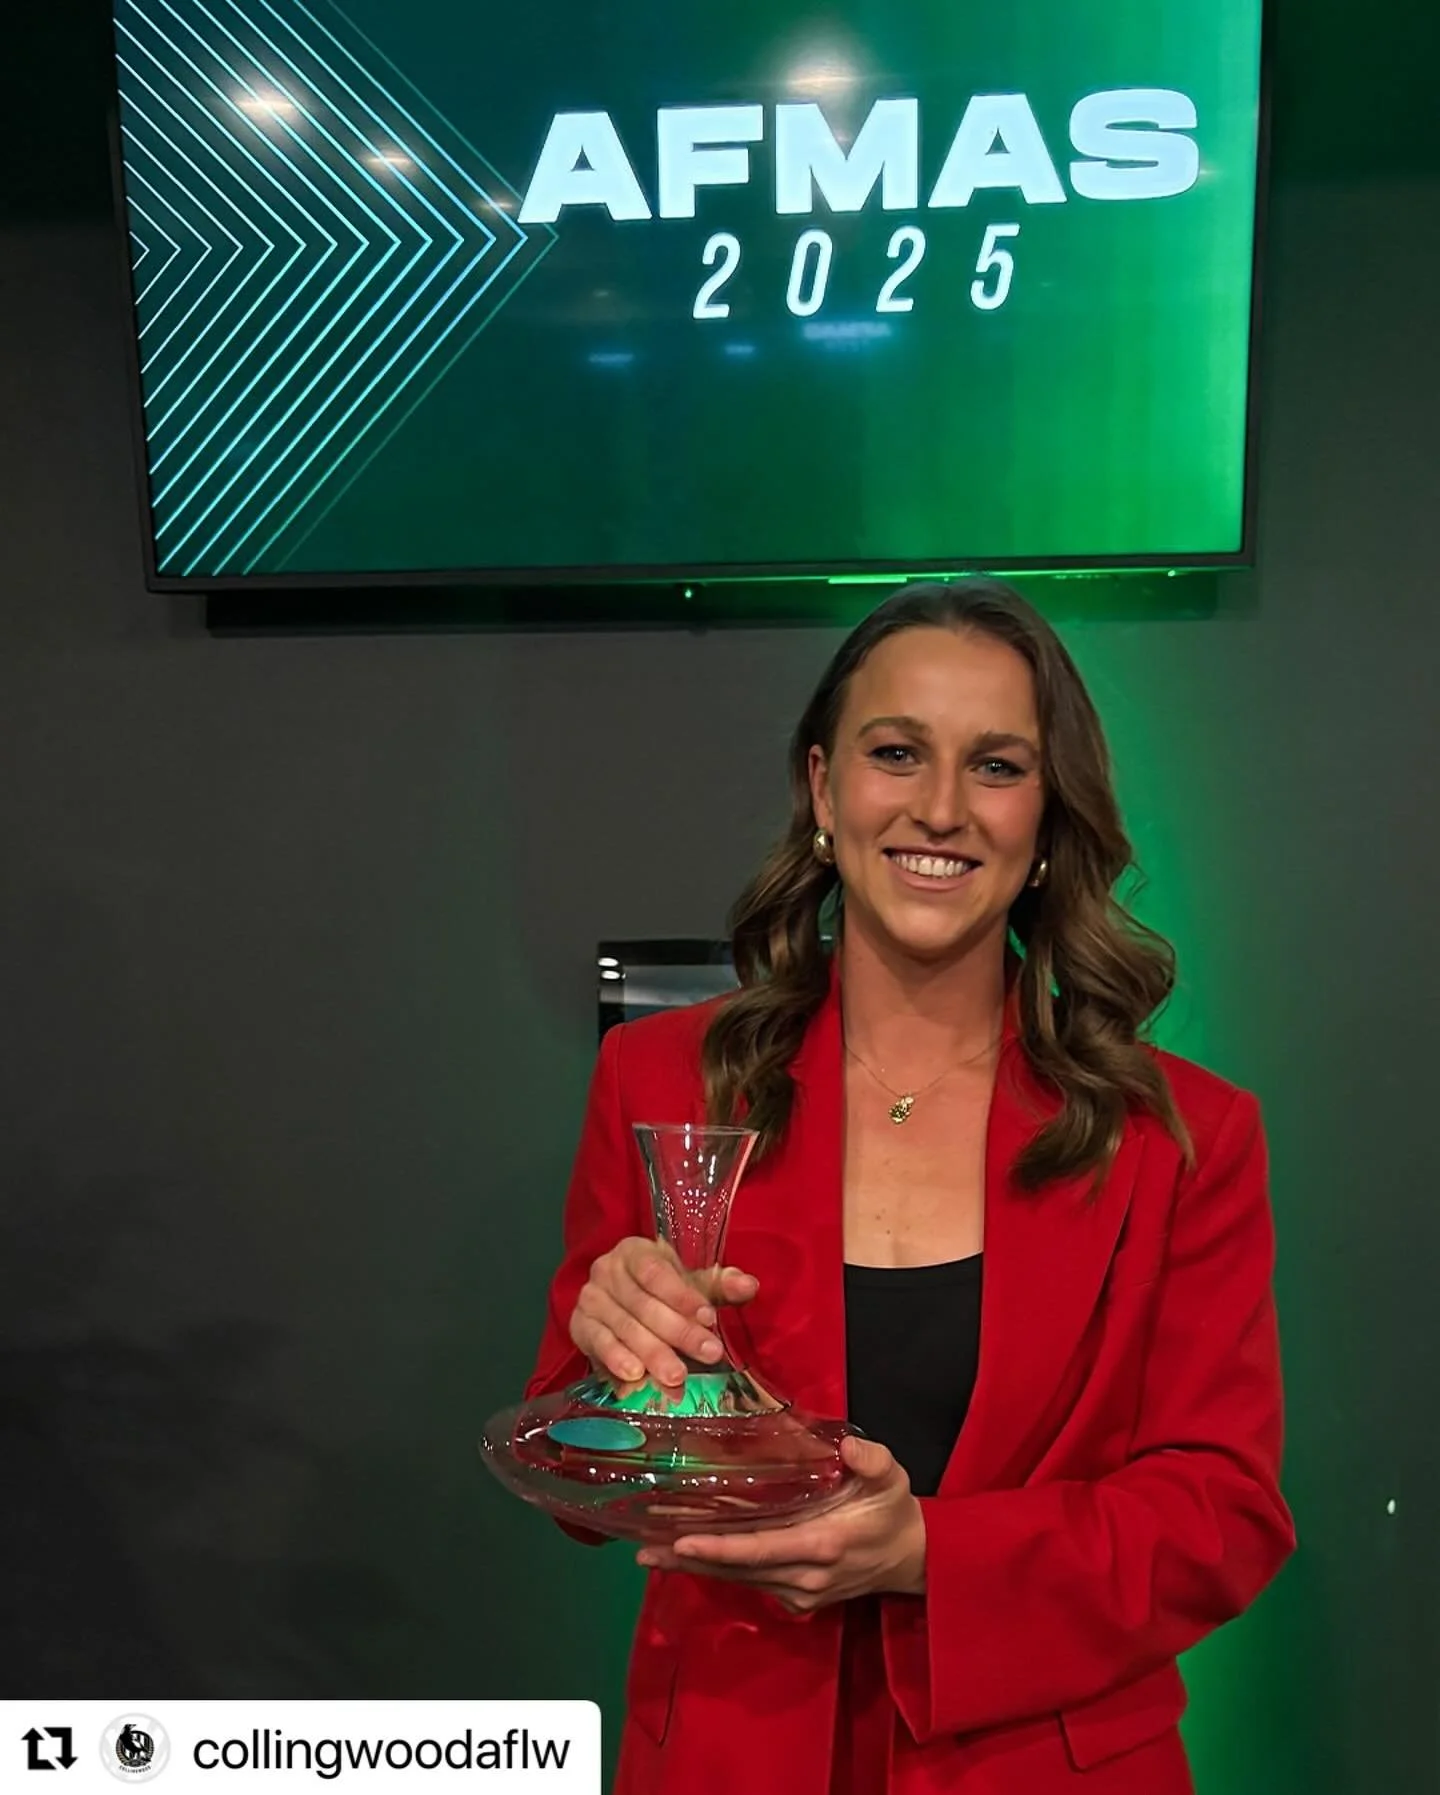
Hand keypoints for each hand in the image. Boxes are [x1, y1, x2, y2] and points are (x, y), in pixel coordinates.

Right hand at [569, 1236, 758, 1390]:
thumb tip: (750, 1286)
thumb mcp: (691, 1284)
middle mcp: (606, 1270)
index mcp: (635, 1251)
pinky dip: (616, 1361)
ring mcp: (590, 1298)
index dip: (683, 1295)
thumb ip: (719, 1285)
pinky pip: (598, 1344)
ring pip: (624, 1328)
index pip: (656, 1271)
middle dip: (678, 1332)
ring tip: (677, 1377)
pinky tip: (635, 1378)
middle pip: (643, 1304)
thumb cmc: (663, 1290)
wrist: (619, 1303)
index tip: (709, 1318)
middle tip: (709, 1354)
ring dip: (652, 1354)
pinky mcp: (579, 1326)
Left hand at [636, 1435, 925, 1610]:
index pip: (763, 1549)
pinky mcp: (796, 1599)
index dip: (721, 1548)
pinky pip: (751, 1582)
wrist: (913, 1559)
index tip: (683, 1542)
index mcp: (823, 1544)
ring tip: (652, 1553)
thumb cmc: (894, 1511)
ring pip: (739, 1579)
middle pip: (738, 1568)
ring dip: (695, 1568)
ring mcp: (799, 1593)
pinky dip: (719, 1569)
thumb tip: (846, 1447)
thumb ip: (871, 1460)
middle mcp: (804, 1576)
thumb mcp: (892, 1477)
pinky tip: (689, 1557)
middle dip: (689, 1559)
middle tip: (643, 1547)